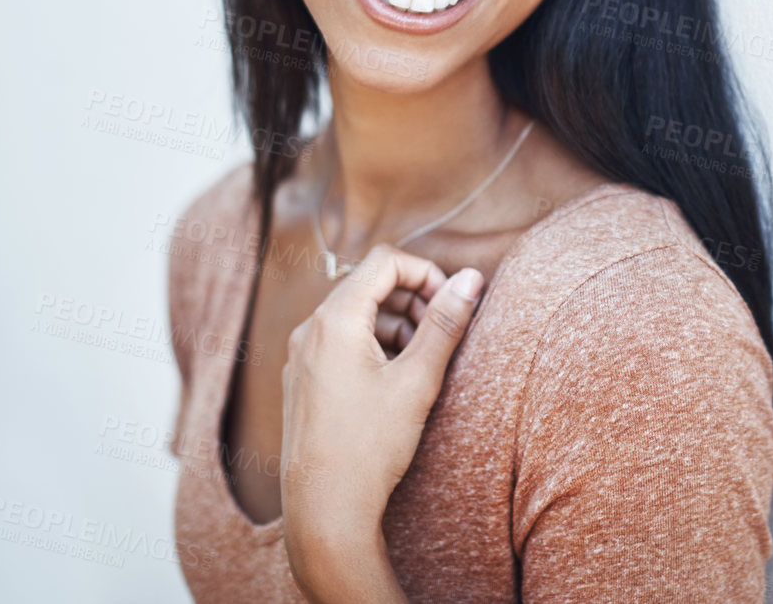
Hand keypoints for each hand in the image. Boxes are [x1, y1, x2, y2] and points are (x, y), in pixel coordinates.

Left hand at [279, 244, 483, 591]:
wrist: (324, 510)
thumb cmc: (370, 447)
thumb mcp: (417, 380)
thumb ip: (445, 323)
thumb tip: (472, 278)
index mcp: (334, 320)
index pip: (385, 261)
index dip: (425, 272)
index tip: (451, 302)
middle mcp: (309, 330)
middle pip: (369, 284)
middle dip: (412, 298)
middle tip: (443, 330)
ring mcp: (300, 356)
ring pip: (355, 314)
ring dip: (395, 322)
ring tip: (423, 357)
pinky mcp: (301, 381)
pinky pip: (339, 341)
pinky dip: (373, 344)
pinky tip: (395, 378)